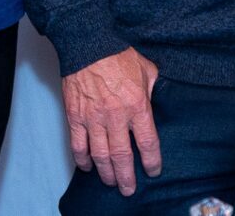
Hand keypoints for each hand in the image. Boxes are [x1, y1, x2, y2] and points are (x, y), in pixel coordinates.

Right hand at [61, 47, 160, 194]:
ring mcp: (93, 118)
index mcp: (137, 104)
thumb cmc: (119, 55)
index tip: (153, 170)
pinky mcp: (75, 116)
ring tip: (111, 181)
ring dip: (106, 172)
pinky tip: (87, 167)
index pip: (148, 142)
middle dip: (127, 176)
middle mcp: (116, 116)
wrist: (89, 44)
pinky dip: (82, 159)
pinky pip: (78, 145)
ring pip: (100, 155)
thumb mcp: (147, 70)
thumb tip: (159, 102)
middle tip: (129, 189)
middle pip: (122, 156)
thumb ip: (154, 90)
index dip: (152, 161)